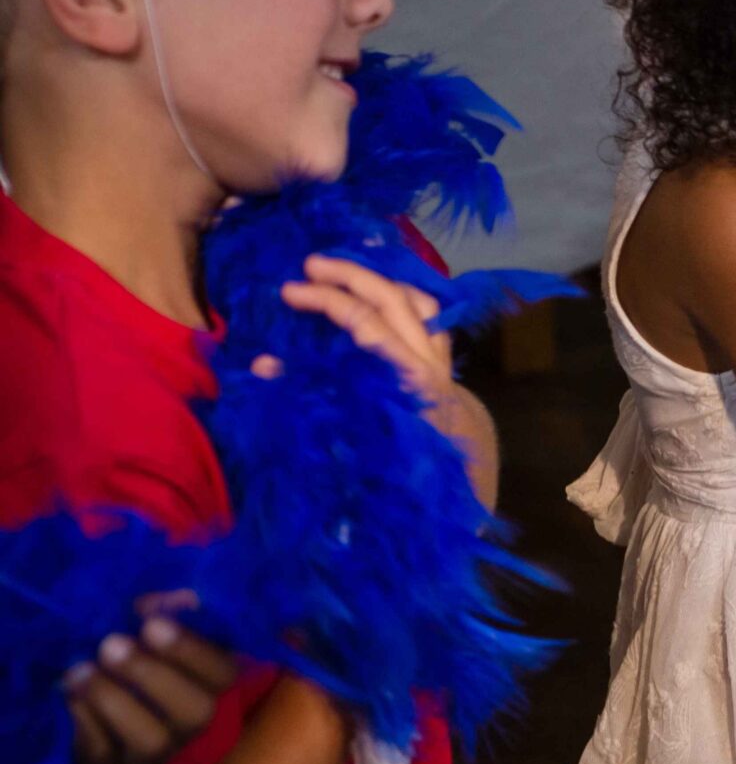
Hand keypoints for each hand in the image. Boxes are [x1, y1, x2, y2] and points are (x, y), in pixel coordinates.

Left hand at [65, 594, 238, 763]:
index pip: (222, 673)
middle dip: (153, 675)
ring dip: (113, 699)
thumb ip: (161, 619)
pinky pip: (103, 749)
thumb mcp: (154, 648)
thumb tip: (160, 600)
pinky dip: (84, 718)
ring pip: (150, 738)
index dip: (192, 650)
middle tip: (111, 643)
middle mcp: (192, 727)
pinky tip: (70, 692)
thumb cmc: (137, 682)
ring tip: (80, 670)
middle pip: (195, 711)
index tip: (151, 623)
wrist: (106, 747)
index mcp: (211, 688)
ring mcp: (155, 757)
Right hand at [279, 255, 497, 505]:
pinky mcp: (444, 370)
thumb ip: (303, 398)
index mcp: (406, 379)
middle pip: (395, 300)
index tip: (288, 291)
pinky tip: (380, 299)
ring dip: (382, 282)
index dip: (327, 300)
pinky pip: (430, 320)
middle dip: (352, 275)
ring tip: (346, 274)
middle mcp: (431, 365)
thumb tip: (263, 364)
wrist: (432, 499)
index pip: (366, 322)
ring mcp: (442, 365)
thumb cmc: (382, 470)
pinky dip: (404, 300)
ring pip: (421, 303)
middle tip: (311, 264)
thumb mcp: (337, 437)